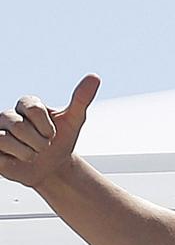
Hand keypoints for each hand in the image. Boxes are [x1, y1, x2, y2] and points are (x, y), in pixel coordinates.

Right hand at [0, 75, 100, 189]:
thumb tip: (94, 77)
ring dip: (27, 153)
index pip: (32, 109)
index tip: (53, 133)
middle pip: (19, 127)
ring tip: (32, 154)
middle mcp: (8, 115)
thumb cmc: (61, 141)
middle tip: (44, 146)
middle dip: (39, 142)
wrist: (54, 167)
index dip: (46, 126)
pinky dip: (14, 159)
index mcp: (27, 104)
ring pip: (5, 139)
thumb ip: (81, 99)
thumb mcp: (74, 120)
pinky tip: (19, 159)